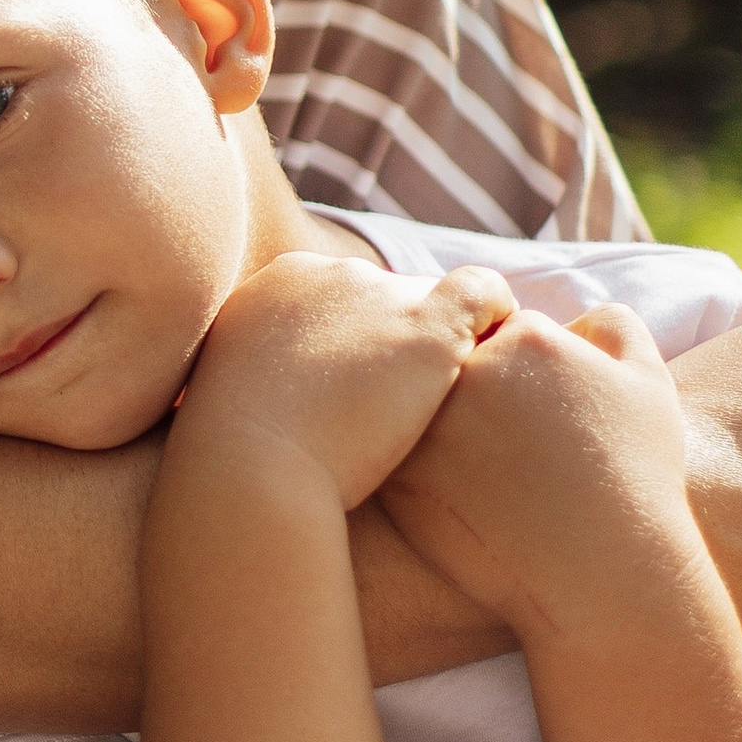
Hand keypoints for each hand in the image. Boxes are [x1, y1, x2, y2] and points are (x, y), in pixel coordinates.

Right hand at [174, 257, 514, 512]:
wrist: (252, 470)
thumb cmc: (244, 460)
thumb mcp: (245, 395)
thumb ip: (282, 371)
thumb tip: (316, 386)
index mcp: (282, 282)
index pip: (342, 298)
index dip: (357, 346)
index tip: (355, 397)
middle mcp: (332, 271)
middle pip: (387, 297)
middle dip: (393, 346)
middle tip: (392, 413)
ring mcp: (382, 292)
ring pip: (433, 304)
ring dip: (435, 350)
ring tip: (434, 412)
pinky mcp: (428, 323)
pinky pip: (486, 295)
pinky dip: (497, 320)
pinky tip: (493, 367)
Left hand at [378, 300, 695, 637]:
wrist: (606, 578)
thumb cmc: (635, 480)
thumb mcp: (646, 383)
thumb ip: (612, 325)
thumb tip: (570, 317)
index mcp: (524, 338)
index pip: (497, 326)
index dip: (517, 368)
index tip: (535, 407)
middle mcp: (465, 376)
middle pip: (449, 362)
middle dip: (469, 391)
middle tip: (506, 442)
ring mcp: (424, 430)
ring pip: (414, 406)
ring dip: (435, 426)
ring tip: (485, 471)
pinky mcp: (397, 484)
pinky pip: (394, 457)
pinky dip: (419, 472)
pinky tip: (463, 501)